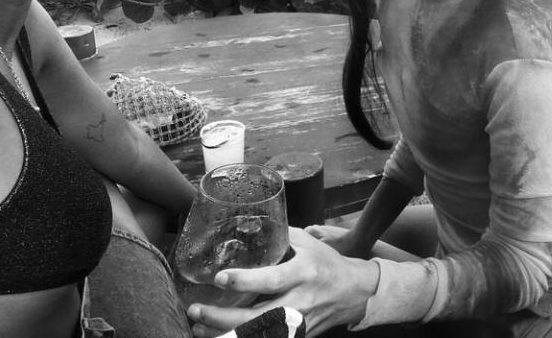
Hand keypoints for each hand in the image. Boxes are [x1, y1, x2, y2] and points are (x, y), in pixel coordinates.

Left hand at [187, 227, 378, 337]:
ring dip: (225, 334)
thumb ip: (280, 236)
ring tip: (199, 328)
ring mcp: (298, 323)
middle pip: (257, 317)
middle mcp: (299, 301)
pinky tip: (221, 336)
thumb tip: (249, 225)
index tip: (220, 278)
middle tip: (197, 310)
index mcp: (303, 273)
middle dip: (223, 318)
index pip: (271, 280)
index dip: (244, 282)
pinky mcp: (297, 336)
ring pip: (258, 335)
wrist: (354, 292)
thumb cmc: (327, 264)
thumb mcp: (308, 244)